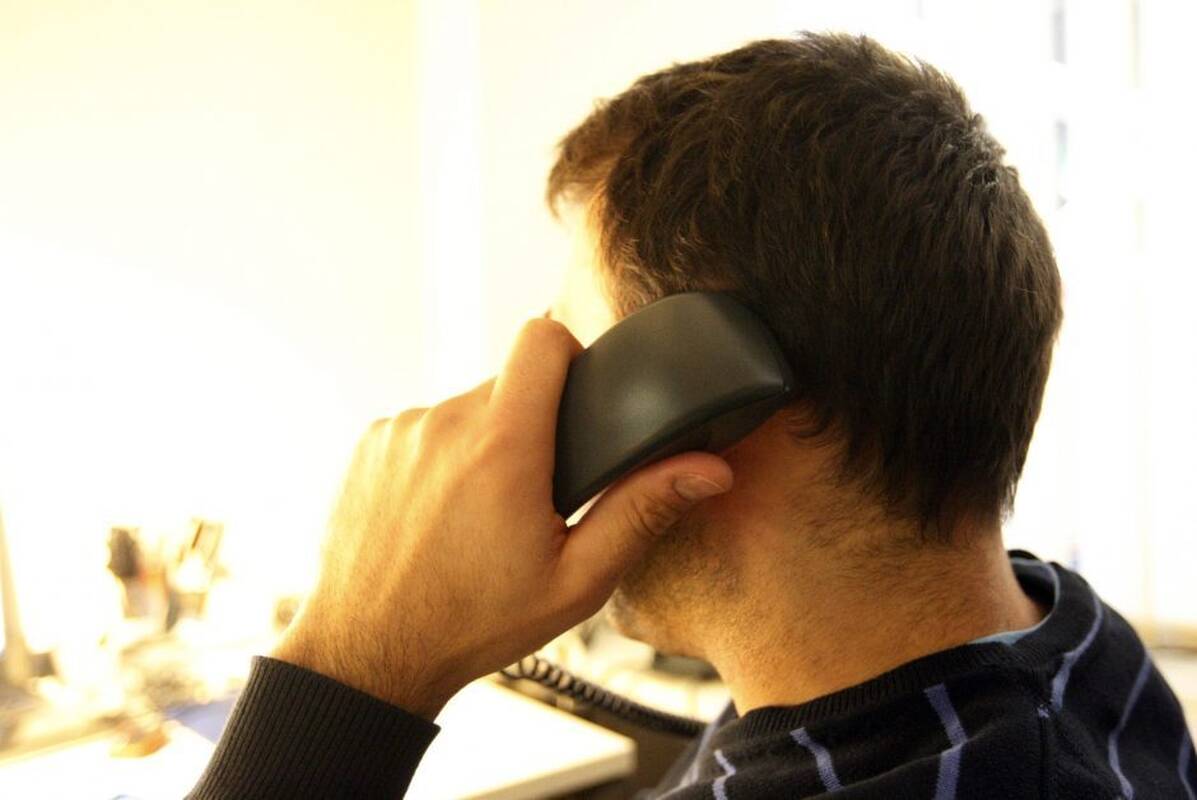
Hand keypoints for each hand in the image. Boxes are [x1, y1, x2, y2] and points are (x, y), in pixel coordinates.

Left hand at [272, 318, 733, 718]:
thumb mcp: (576, 579)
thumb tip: (708, 470)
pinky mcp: (372, 445)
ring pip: (466, 407)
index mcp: (502, 446)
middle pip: (508, 381)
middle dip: (531, 422)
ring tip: (484, 511)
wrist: (369, 653)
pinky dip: (442, 457)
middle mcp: (444, 424)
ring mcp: (401, 431)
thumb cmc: (472, 622)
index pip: (542, 336)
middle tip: (535, 491)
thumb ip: (641, 511)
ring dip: (484, 443)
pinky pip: (425, 427)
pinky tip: (443, 513)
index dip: (568, 355)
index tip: (577, 398)